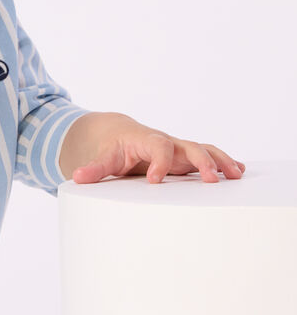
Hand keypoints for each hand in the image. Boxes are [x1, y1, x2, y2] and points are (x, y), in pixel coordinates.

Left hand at [71, 115, 245, 183]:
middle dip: (201, 161)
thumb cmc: (114, 147)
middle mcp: (167, 143)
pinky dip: (223, 163)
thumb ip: (94, 168)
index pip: (158, 146)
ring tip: (236, 174)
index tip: (154, 180)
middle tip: (210, 180)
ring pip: (203, 150)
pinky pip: (207, 157)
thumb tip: (77, 177)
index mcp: (146, 140)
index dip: (159, 162)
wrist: (120, 134)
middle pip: (189, 146)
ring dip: (220, 161)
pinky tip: (238, 172)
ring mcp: (178, 150)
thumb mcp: (103, 157)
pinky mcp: (185, 159)